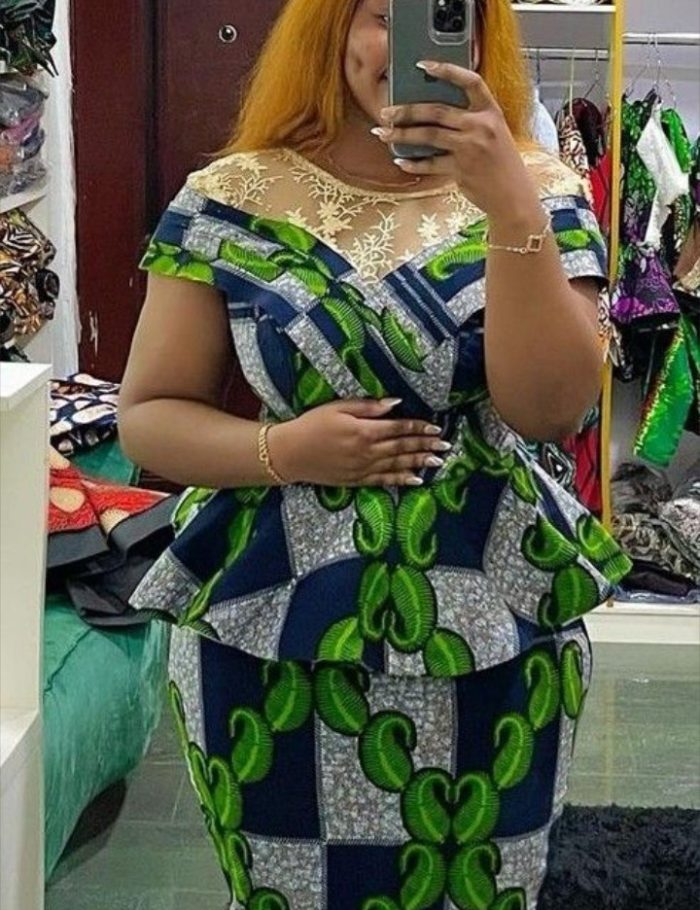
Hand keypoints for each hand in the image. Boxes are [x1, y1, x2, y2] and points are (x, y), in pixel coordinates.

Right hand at [268, 398, 451, 486]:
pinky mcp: (357, 480)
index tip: (435, 427)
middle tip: (445, 445)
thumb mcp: (337, 408)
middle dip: (425, 445)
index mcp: (364, 431)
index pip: (398, 428)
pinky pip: (384, 481)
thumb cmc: (311, 425)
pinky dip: (401, 481)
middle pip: (403, 447)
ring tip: (438, 461)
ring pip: (398, 465)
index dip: (418, 427)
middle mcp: (367, 452)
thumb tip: (395, 403)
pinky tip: (417, 480)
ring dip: (420, 462)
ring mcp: (363, 469)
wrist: (290, 453)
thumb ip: (368, 407)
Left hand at [372, 62, 539, 221]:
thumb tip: (433, 114)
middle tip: (386, 112)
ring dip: (402, 135)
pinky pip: (430, 163)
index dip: (447, 70)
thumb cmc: (502, 165)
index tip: (423, 65)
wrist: (514, 197)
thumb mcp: (495, 134)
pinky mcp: (461, 170)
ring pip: (428, 136)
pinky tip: (401, 161)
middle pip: (437, 111)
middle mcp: (481, 126)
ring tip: (383, 134)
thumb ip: (471, 120)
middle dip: (407, 111)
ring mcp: (471, 148)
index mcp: (491, 112)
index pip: (471, 81)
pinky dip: (413, 163)